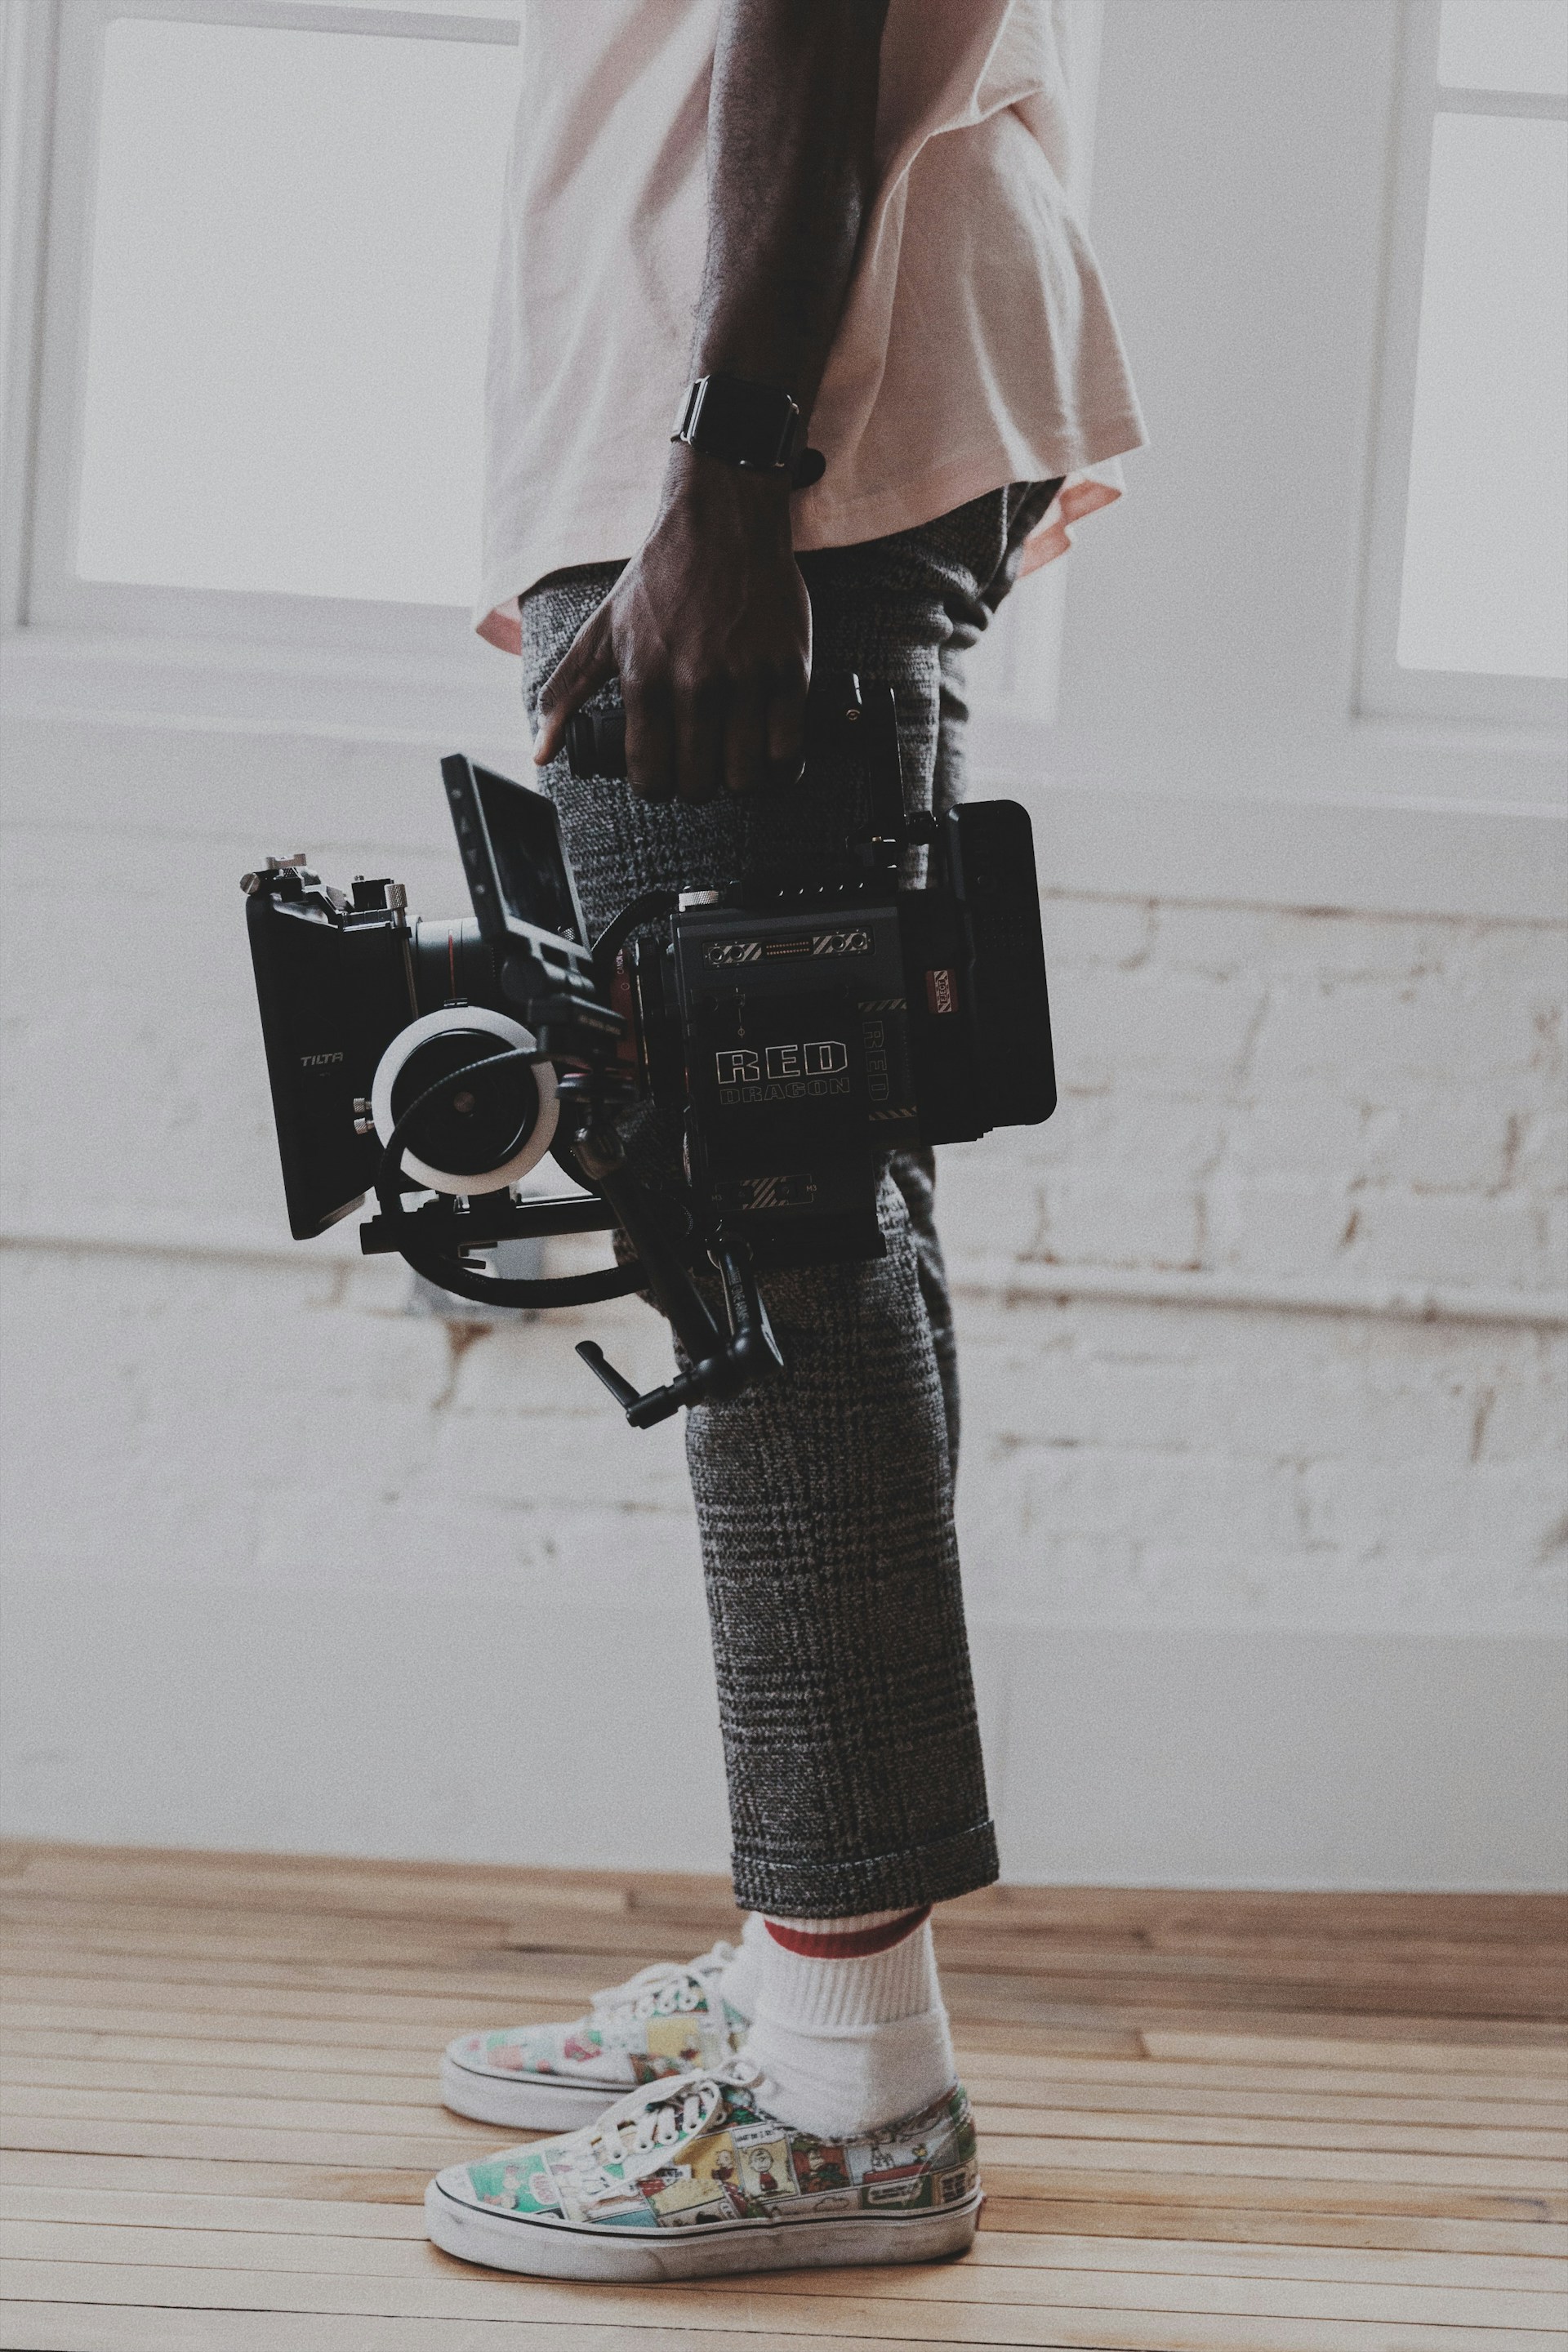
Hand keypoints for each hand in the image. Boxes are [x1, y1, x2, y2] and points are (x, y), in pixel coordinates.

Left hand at [532, 446, 810, 802]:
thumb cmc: (660, 578)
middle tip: (701, 765)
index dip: (657, 786)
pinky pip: (788, 753)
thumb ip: (564, 695)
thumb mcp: (600, 631)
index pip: (651, 778)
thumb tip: (540, 753)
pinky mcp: (789, 672)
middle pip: (699, 786)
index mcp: (645, 680)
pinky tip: (770, 754)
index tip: (665, 773)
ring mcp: (746, 680)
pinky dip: (781, 768)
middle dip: (697, 785)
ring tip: (734, 761)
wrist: (723, 522)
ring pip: (745, 778)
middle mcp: (695, 684)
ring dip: (738, 780)